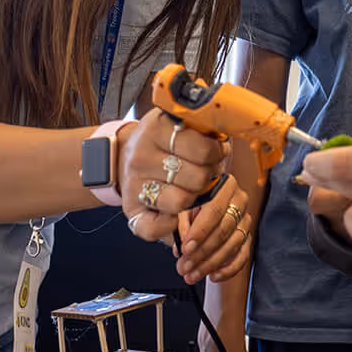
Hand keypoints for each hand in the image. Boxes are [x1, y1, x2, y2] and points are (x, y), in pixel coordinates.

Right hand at [122, 108, 229, 243]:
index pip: (203, 149)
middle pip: (197, 177)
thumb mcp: (181, 123)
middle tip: (205, 171)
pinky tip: (174, 214)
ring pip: (181, 201)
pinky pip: (152, 227)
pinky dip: (167, 226)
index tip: (216, 153)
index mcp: (157, 129)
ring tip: (193, 188)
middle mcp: (141, 156)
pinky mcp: (129, 208)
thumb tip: (226, 144)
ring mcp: (134, 184)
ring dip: (193, 198)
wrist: (126, 152)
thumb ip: (203, 128)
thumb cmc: (165, 140)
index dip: (217, 154)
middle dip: (208, 176)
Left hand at [173, 174, 252, 284]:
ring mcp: (245, 220)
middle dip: (202, 252)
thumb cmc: (190, 202)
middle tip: (184, 267)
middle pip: (224, 230)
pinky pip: (243, 255)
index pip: (214, 210)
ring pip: (232, 245)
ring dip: (211, 264)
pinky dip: (229, 269)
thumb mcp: (183, 205)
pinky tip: (213, 276)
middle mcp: (240, 201)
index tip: (186, 248)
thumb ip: (181, 221)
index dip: (200, 232)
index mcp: (224, 186)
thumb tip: (182, 244)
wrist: (203, 200)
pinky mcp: (248, 236)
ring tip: (192, 275)